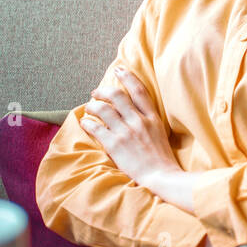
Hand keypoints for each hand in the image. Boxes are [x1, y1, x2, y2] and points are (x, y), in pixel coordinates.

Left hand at [81, 66, 184, 197]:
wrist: (161, 176)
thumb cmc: (161, 159)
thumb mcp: (160, 133)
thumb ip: (148, 121)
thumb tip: (134, 112)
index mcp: (152, 118)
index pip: (139, 91)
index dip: (128, 77)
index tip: (119, 70)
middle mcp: (139, 121)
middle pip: (117, 95)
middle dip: (103, 90)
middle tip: (96, 92)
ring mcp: (126, 132)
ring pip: (103, 109)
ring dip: (92, 106)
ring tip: (89, 108)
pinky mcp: (115, 144)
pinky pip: (96, 128)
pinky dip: (88, 123)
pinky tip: (85, 123)